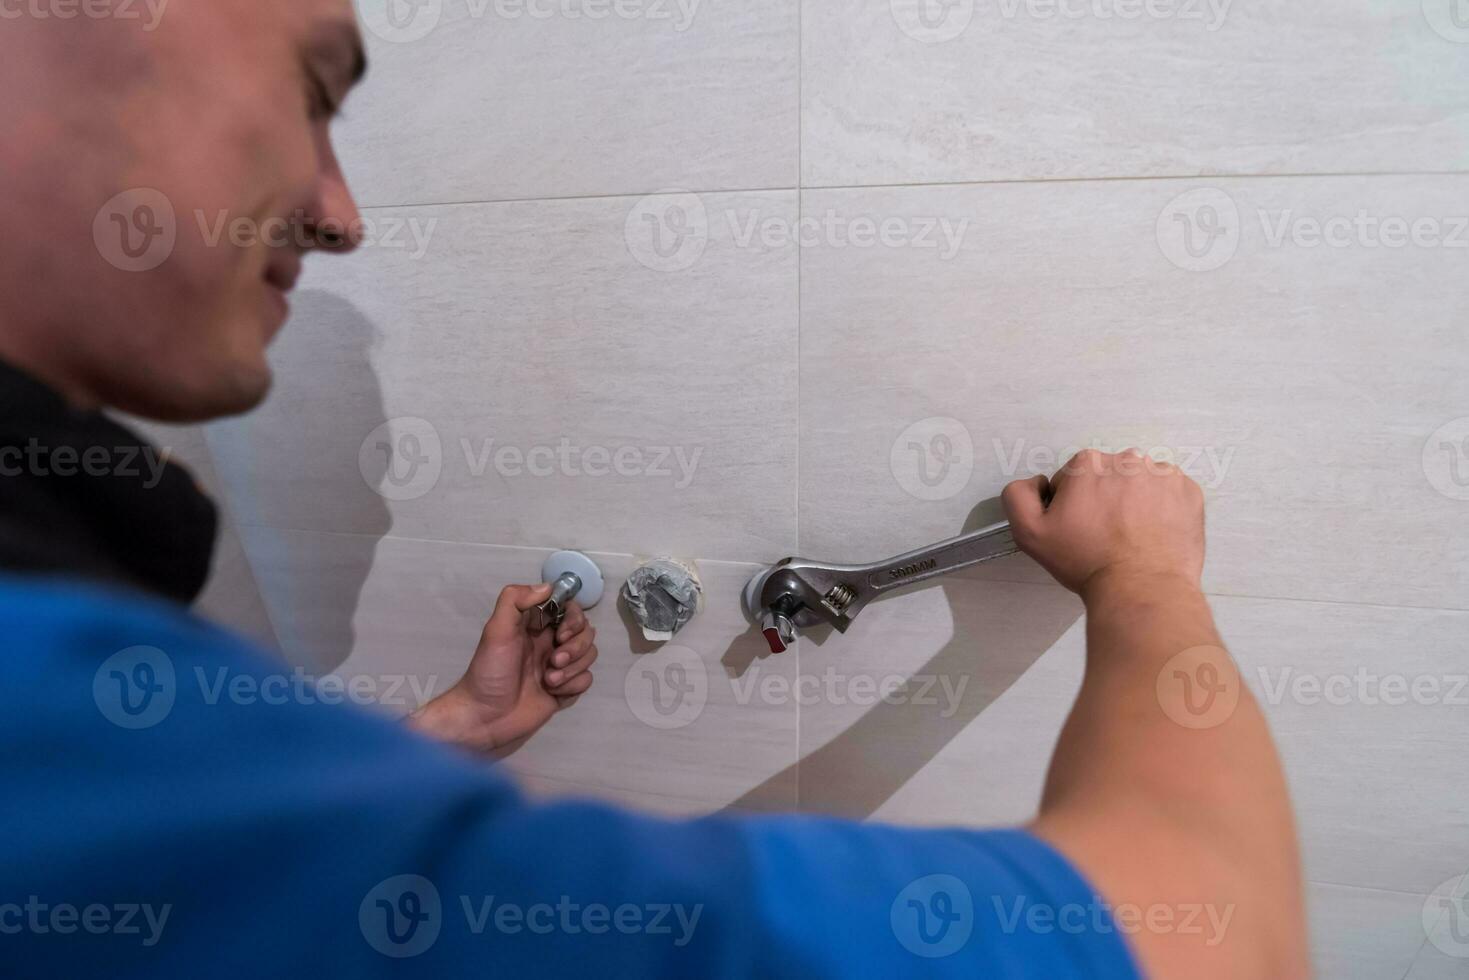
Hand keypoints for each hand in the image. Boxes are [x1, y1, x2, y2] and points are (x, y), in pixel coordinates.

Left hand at [409, 583, 597, 753]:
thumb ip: (515, 600)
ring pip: (589, 656)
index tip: (561, 632)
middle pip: (586, 632)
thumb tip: (548, 587)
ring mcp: (559, 667)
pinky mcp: (565, 690)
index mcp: (536, 626)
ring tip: (549, 680)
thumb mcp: (496, 630)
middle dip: (576, 647)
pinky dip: (573, 685)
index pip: (569, 610)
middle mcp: (550, 643)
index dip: (574, 619)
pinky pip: (586, 680)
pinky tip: (553, 693)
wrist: (485, 716)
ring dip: (573, 668)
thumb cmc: (490, 670)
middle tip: (554, 660)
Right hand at [1001, 448, 1204, 601]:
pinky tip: (1152, 534)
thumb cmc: (1089, 562)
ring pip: (1139, 484)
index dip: (1071, 506)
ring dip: (1134, 503)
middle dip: (1103, 500)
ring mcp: (1162, 474)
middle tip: (1104, 536)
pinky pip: (1169, 494)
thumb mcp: (1030, 534)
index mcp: (1087, 464)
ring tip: (1131, 537)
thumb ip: (1017, 496)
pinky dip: (1161, 509)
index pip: (1072, 479)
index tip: (1079, 529)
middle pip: (1107, 477)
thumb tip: (1035, 483)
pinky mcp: (1188, 492)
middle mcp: (1127, 460)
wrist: (1141, 589)